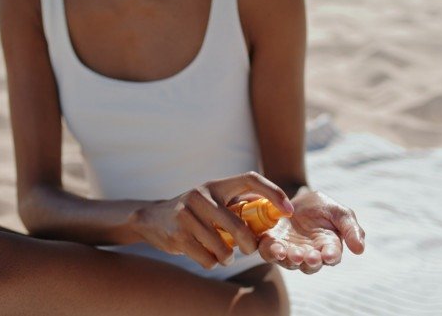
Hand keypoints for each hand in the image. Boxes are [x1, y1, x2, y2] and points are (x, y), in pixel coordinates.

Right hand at [132, 172, 293, 268]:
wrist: (153, 219)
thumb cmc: (194, 213)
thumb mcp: (213, 201)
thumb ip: (238, 204)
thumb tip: (273, 214)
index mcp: (216, 185)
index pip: (250, 178)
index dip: (273, 192)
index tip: (288, 211)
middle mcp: (201, 195)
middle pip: (239, 224)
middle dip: (250, 244)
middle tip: (251, 250)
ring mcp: (187, 214)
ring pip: (222, 247)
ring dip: (228, 257)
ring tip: (225, 256)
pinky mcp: (177, 234)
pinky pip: (207, 258)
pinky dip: (212, 262)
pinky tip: (208, 256)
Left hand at [258, 189, 364, 273]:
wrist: (294, 198)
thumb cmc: (320, 207)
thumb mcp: (339, 212)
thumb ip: (351, 229)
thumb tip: (360, 250)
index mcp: (328, 247)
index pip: (332, 257)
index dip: (331, 256)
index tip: (329, 255)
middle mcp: (309, 254)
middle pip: (310, 265)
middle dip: (310, 262)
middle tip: (310, 256)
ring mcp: (289, 251)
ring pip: (290, 263)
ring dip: (291, 260)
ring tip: (292, 254)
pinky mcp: (272, 244)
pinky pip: (270, 253)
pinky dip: (272, 252)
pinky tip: (276, 249)